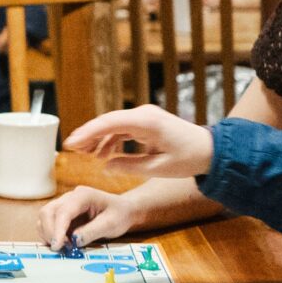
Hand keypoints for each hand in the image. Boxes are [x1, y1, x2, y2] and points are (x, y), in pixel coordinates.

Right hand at [38, 185, 141, 250]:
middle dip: (50, 232)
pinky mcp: (62, 214)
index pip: (63, 212)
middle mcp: (70, 197)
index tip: (57, 246)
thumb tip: (74, 240)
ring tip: (64, 247)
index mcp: (83, 195)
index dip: (57, 229)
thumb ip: (92, 231)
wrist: (123, 210)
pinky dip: (50, 234)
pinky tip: (63, 243)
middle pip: (47, 212)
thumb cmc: (119, 215)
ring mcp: (64, 204)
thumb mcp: (111, 224)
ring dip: (48, 234)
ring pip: (44, 217)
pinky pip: (48, 223)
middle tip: (62, 249)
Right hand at [62, 106, 213, 179]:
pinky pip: (123, 127)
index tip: (71, 142)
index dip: (88, 132)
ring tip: (85, 155)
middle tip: (70, 148)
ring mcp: (145, 117)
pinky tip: (103, 153)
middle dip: (88, 134)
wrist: (211, 150)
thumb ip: (129, 166)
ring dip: (99, 138)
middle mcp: (144, 114)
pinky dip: (111, 139)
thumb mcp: (158, 168)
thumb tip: (104, 166)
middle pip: (108, 121)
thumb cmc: (189, 159)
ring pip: (114, 124)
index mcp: (147, 123)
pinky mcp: (147, 122)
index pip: (110, 122)